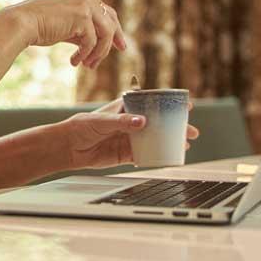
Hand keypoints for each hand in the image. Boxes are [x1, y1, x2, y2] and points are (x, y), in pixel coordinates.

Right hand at [6, 0, 126, 68]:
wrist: (24, 22)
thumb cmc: (40, 25)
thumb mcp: (67, 26)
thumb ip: (82, 31)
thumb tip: (97, 45)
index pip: (107, 13)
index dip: (116, 30)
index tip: (120, 46)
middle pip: (111, 22)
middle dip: (114, 41)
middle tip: (117, 54)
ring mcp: (86, 5)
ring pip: (105, 34)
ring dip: (98, 53)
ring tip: (87, 65)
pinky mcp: (83, 17)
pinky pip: (92, 42)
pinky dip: (85, 55)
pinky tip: (74, 62)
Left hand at [60, 98, 200, 170]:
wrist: (69, 147)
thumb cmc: (82, 127)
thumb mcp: (102, 121)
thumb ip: (122, 122)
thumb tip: (142, 122)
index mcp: (126, 108)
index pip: (151, 102)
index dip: (169, 103)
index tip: (186, 104)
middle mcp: (131, 122)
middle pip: (158, 122)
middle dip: (176, 126)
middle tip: (191, 131)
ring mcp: (130, 138)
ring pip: (155, 139)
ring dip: (170, 141)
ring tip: (184, 145)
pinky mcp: (125, 154)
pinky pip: (145, 155)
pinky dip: (156, 156)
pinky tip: (167, 158)